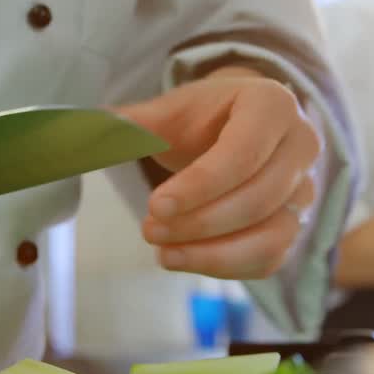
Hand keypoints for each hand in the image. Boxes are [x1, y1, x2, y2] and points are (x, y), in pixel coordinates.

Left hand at [116, 66, 321, 278]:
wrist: (238, 126)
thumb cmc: (204, 118)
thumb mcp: (169, 112)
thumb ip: (127, 124)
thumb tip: (69, 134)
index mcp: (273, 105)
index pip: (242, 154)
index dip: (200, 186)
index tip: (156, 206)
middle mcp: (302, 147)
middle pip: (259, 198)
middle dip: (200, 222)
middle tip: (149, 229)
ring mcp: (305, 191)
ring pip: (271, 236)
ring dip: (213, 253)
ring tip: (163, 252)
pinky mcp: (295, 226)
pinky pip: (270, 259)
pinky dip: (226, 267)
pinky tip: (185, 259)